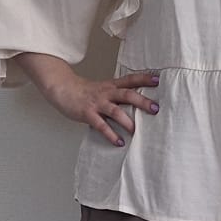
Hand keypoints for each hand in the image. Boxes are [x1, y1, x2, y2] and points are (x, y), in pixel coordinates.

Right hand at [37, 64, 161, 146]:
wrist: (62, 88)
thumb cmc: (84, 92)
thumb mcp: (103, 89)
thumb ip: (117, 95)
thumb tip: (137, 104)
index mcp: (111, 86)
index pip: (130, 80)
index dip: (144, 79)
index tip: (158, 79)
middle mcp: (106, 93)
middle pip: (127, 94)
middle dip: (142, 101)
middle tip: (155, 108)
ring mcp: (97, 103)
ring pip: (115, 111)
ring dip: (127, 121)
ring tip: (136, 130)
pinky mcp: (87, 114)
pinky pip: (101, 125)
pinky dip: (111, 134)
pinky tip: (119, 142)